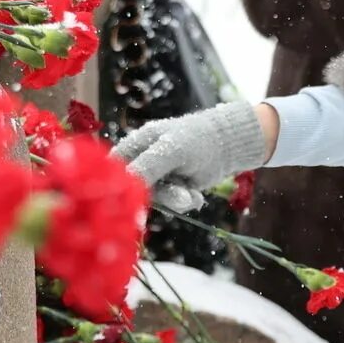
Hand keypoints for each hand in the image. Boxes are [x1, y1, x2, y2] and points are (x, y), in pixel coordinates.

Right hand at [112, 102, 273, 212]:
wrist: (230, 144)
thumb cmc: (198, 138)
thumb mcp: (171, 150)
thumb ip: (147, 166)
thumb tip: (126, 184)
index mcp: (135, 145)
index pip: (114, 169)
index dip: (118, 185)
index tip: (132, 199)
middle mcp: (143, 161)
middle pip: (135, 190)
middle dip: (160, 196)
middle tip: (180, 194)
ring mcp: (158, 176)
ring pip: (156, 200)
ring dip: (176, 200)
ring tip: (191, 194)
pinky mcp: (174, 188)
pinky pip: (172, 204)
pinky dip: (186, 201)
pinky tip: (197, 195)